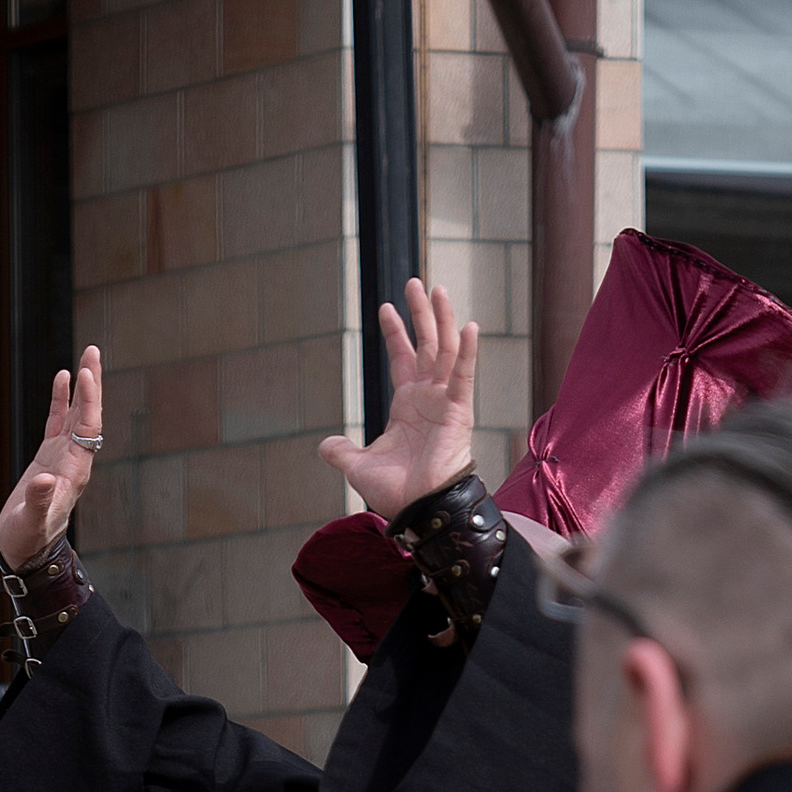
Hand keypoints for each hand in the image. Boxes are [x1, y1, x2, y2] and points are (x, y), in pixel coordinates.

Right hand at [0, 344, 103, 568]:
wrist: (27, 549)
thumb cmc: (29, 538)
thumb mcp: (31, 521)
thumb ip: (38, 501)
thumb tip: (44, 480)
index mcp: (75, 471)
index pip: (87, 428)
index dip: (87, 401)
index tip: (85, 374)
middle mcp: (74, 459)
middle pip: (88, 414)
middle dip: (91, 383)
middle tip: (93, 351)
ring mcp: (63, 456)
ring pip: (75, 414)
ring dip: (81, 387)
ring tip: (85, 356)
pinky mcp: (49, 456)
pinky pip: (58, 421)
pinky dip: (61, 400)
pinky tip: (62, 379)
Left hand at [318, 282, 478, 526]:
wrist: (419, 509)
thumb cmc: (397, 492)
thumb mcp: (359, 466)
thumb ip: (342, 451)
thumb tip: (323, 445)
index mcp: (407, 405)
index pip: (403, 359)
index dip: (396, 333)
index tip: (387, 308)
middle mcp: (428, 398)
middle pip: (427, 344)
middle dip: (421, 314)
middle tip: (415, 282)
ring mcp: (445, 402)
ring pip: (446, 351)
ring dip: (443, 320)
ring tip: (439, 289)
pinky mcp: (460, 411)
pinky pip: (465, 376)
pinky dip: (467, 353)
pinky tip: (468, 327)